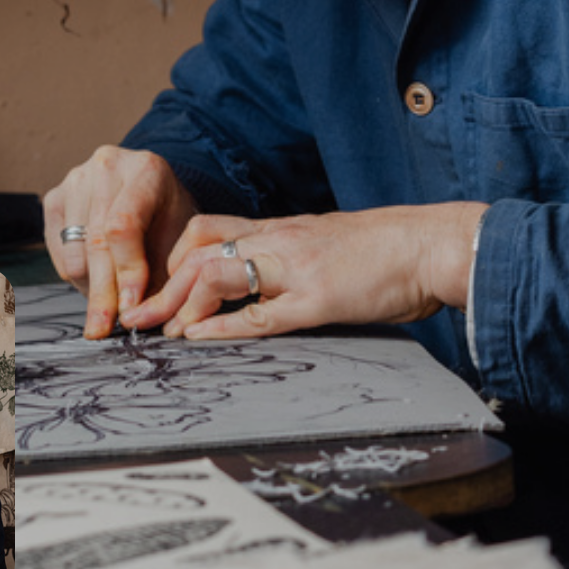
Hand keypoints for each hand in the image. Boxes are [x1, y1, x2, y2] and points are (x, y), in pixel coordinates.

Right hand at [44, 145, 199, 338]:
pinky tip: (96, 280)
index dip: (126, 271)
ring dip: (90, 287)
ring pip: (74, 251)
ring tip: (111, 301)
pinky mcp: (54, 197)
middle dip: (102, 293)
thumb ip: (164, 274)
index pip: (124, 226)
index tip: (129, 308)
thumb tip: (138, 316)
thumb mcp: (181, 239)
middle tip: (103, 328)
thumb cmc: (170, 217)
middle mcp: (107, 166)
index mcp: (146, 170)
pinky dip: (76, 275)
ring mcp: (76, 179)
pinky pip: (57, 251)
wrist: (152, 189)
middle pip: (96, 241)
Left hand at [122, 202, 488, 339]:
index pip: (208, 231)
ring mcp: (297, 267)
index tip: (151, 291)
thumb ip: (293, 266)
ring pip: (216, 271)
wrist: (434, 246)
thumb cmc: (389, 254)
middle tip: (134, 317)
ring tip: (159, 331)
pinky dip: (220, 327)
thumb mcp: (329, 251)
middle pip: (197, 246)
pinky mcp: (320, 297)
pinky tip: (197, 339)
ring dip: (178, 303)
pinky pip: (258, 313)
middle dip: (158, 283)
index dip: (170, 260)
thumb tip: (262, 294)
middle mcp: (281, 239)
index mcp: (283, 229)